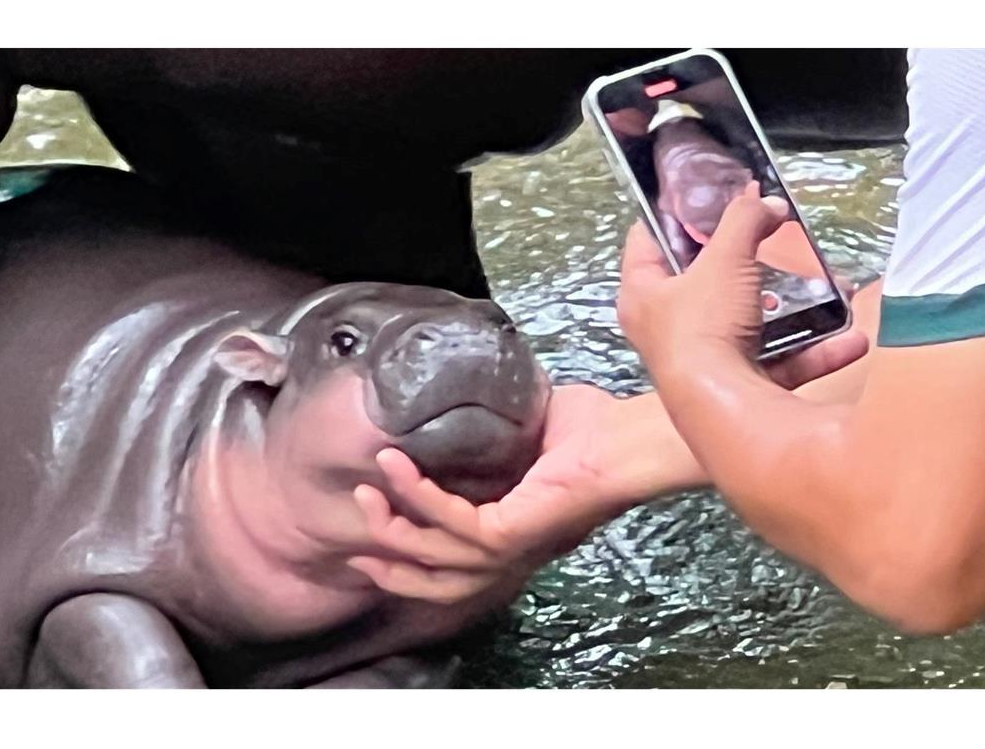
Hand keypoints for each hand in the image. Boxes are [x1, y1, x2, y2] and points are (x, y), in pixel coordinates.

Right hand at [347, 384, 671, 602]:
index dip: (408, 564)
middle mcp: (511, 553)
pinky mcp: (511, 532)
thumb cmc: (594, 431)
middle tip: (355, 541)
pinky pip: (450, 519)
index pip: (453, 568)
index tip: (370, 546)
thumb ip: (493, 433)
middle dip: (391, 564)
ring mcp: (511, 547)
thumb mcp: (527, 432)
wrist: (630, 438)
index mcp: (514, 535)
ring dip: (392, 526)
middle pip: (437, 582)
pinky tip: (396, 464)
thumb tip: (461, 402)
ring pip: (433, 555)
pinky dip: (417, 493)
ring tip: (365, 492)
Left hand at [618, 188, 868, 387]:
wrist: (723, 410)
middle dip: (745, 263)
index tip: (704, 196)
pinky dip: (815, 351)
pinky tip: (851, 339)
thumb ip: (746, 221)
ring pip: (749, 325)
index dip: (672, 214)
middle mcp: (665, 329)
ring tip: (826, 287)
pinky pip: (780, 363)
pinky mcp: (737, 390)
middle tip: (774, 240)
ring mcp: (702, 362)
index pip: (646, 239)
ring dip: (791, 309)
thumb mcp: (726, 258)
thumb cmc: (705, 326)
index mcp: (642, 294)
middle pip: (702, 283)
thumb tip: (768, 204)